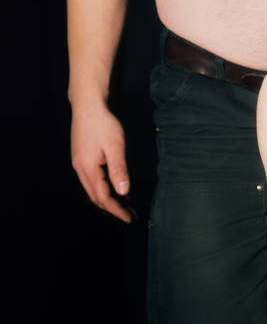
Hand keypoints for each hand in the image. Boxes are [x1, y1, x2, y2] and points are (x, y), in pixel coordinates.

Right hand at [71, 103, 132, 222]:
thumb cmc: (104, 124)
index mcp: (88, 169)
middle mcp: (80, 169)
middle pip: (96, 196)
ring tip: (126, 204)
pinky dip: (104, 187)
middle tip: (131, 215)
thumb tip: (124, 192)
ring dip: (109, 198)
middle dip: (113, 208)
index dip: (117, 210)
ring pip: (93, 189)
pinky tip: (114, 186)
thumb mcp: (115, 146)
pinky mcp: (81, 157)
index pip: (103, 197)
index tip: (130, 219)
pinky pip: (92, 180)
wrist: (88, 105)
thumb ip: (118, 169)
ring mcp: (79, 163)